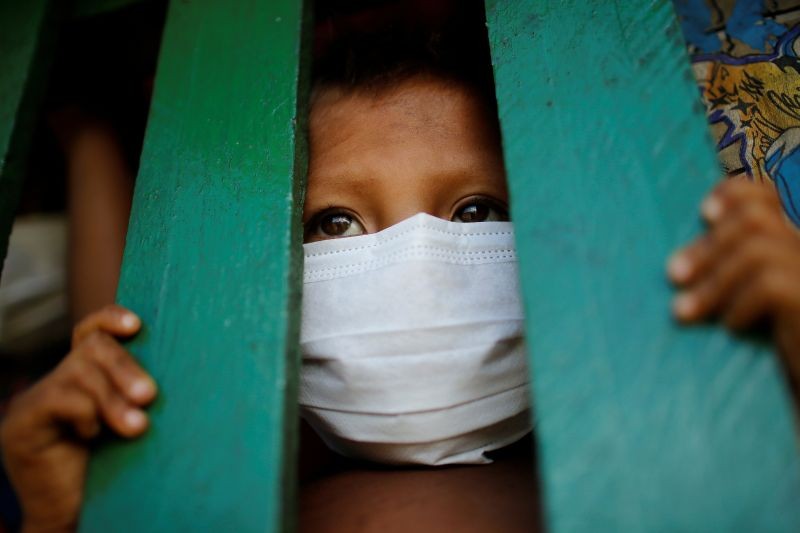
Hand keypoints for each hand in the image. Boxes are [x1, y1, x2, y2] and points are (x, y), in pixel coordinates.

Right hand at [0, 305, 155, 531]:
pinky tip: (93, 437)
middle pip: (92, 347)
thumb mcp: (133, 423)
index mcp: (86, 378)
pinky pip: (59, 399)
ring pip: (79, 372)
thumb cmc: (118, 470)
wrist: (77, 518)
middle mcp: (58, 382)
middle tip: (150, 396)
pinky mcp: (21, 424)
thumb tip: (180, 368)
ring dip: (112, 398)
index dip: (110, 319)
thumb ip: (140, 395)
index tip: (136, 325)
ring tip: (136, 427)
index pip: (91, 331)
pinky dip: (85, 414)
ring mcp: (35, 401)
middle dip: (125, 368)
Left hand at [668, 178, 799, 383]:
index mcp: (797, 245)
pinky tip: (730, 330)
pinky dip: (739, 304)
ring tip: (684, 313)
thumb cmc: (775, 355)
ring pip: (757, 249)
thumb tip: (682, 258)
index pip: (770, 196)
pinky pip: (770, 284)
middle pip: (755, 219)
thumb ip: (733, 270)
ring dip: (712, 281)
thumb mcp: (747, 302)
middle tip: (673, 276)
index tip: (703, 214)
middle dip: (707, 246)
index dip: (736, 195)